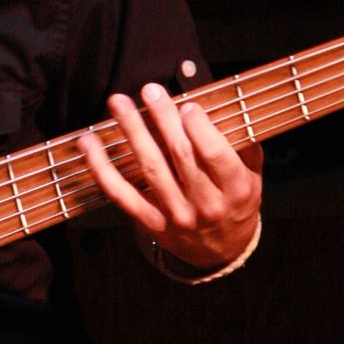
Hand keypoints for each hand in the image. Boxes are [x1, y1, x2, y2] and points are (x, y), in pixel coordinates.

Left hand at [78, 82, 262, 270]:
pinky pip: (121, 194)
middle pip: (180, 155)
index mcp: (235, 190)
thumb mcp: (253, 177)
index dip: (199, 128)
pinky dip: (102, 168)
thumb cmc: (235, 204)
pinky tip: (90, 145)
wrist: (222, 251)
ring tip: (119, 104)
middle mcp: (205, 204)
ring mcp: (175, 215)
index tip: (186, 104)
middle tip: (150, 91)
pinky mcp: (150, 222)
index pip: (216, 154)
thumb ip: (243, 145)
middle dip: (163, 119)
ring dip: (132, 132)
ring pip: (150, 168)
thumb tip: (224, 108)